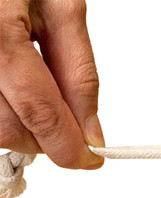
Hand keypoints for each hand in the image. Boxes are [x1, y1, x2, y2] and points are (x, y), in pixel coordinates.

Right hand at [0, 0, 102, 168]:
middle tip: (67, 127)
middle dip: (45, 140)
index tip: (91, 159)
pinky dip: (2, 110)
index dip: (70, 148)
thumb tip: (91, 131)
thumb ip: (79, 72)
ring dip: (20, 128)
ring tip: (36, 98)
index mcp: (0, 33)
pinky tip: (13, 90)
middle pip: (8, 128)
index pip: (41, 114)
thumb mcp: (61, 6)